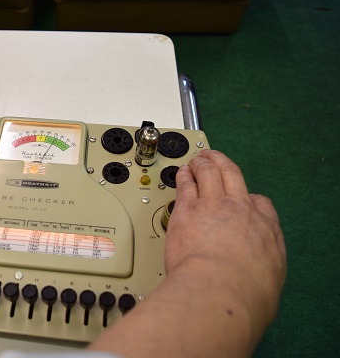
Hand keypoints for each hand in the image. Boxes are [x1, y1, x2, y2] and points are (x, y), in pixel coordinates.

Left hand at [166, 150, 286, 333]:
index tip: (243, 200)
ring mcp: (212, 205)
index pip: (260, 204)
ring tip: (197, 159)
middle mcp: (240, 209)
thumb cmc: (244, 293)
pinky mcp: (187, 209)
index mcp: (265, 228)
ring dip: (203, 163)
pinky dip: (184, 176)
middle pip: (233, 176)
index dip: (250, 199)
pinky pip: (186, 185)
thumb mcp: (270, 280)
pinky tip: (181, 173)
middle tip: (215, 158)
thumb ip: (263, 267)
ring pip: (209, 173)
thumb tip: (257, 274)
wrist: (220, 288)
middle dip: (223, 164)